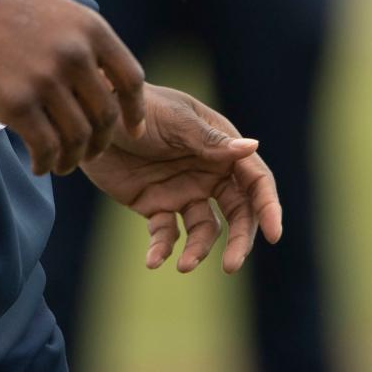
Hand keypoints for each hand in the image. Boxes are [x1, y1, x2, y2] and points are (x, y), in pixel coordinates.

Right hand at [0, 0, 145, 175]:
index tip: (133, 130)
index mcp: (91, 30)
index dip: (135, 111)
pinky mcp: (17, 103)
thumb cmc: (11, 10)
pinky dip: (47, 163)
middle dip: (102, 142)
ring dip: (74, 159)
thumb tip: (111, 79)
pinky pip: (45, 147)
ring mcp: (46, 80)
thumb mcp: (63, 11)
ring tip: (64, 164)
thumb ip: (89, 41)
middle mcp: (74, 55)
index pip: (131, 79)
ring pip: (77, 138)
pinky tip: (41, 165)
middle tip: (91, 152)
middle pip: (105, 116)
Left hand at [82, 83, 281, 273]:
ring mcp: (183, 190)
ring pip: (205, 230)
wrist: (95, 115)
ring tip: (184, 265)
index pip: (254, 180)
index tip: (276, 234)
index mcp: (220, 146)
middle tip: (232, 265)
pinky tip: (153, 260)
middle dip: (239, 240)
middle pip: (237, 212)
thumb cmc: (140, 107)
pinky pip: (167, 234)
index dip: (269, 206)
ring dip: (199, 250)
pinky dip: (163, 249)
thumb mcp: (175, 121)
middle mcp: (208, 172)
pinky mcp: (156, 205)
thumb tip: (252, 147)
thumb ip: (210, 140)